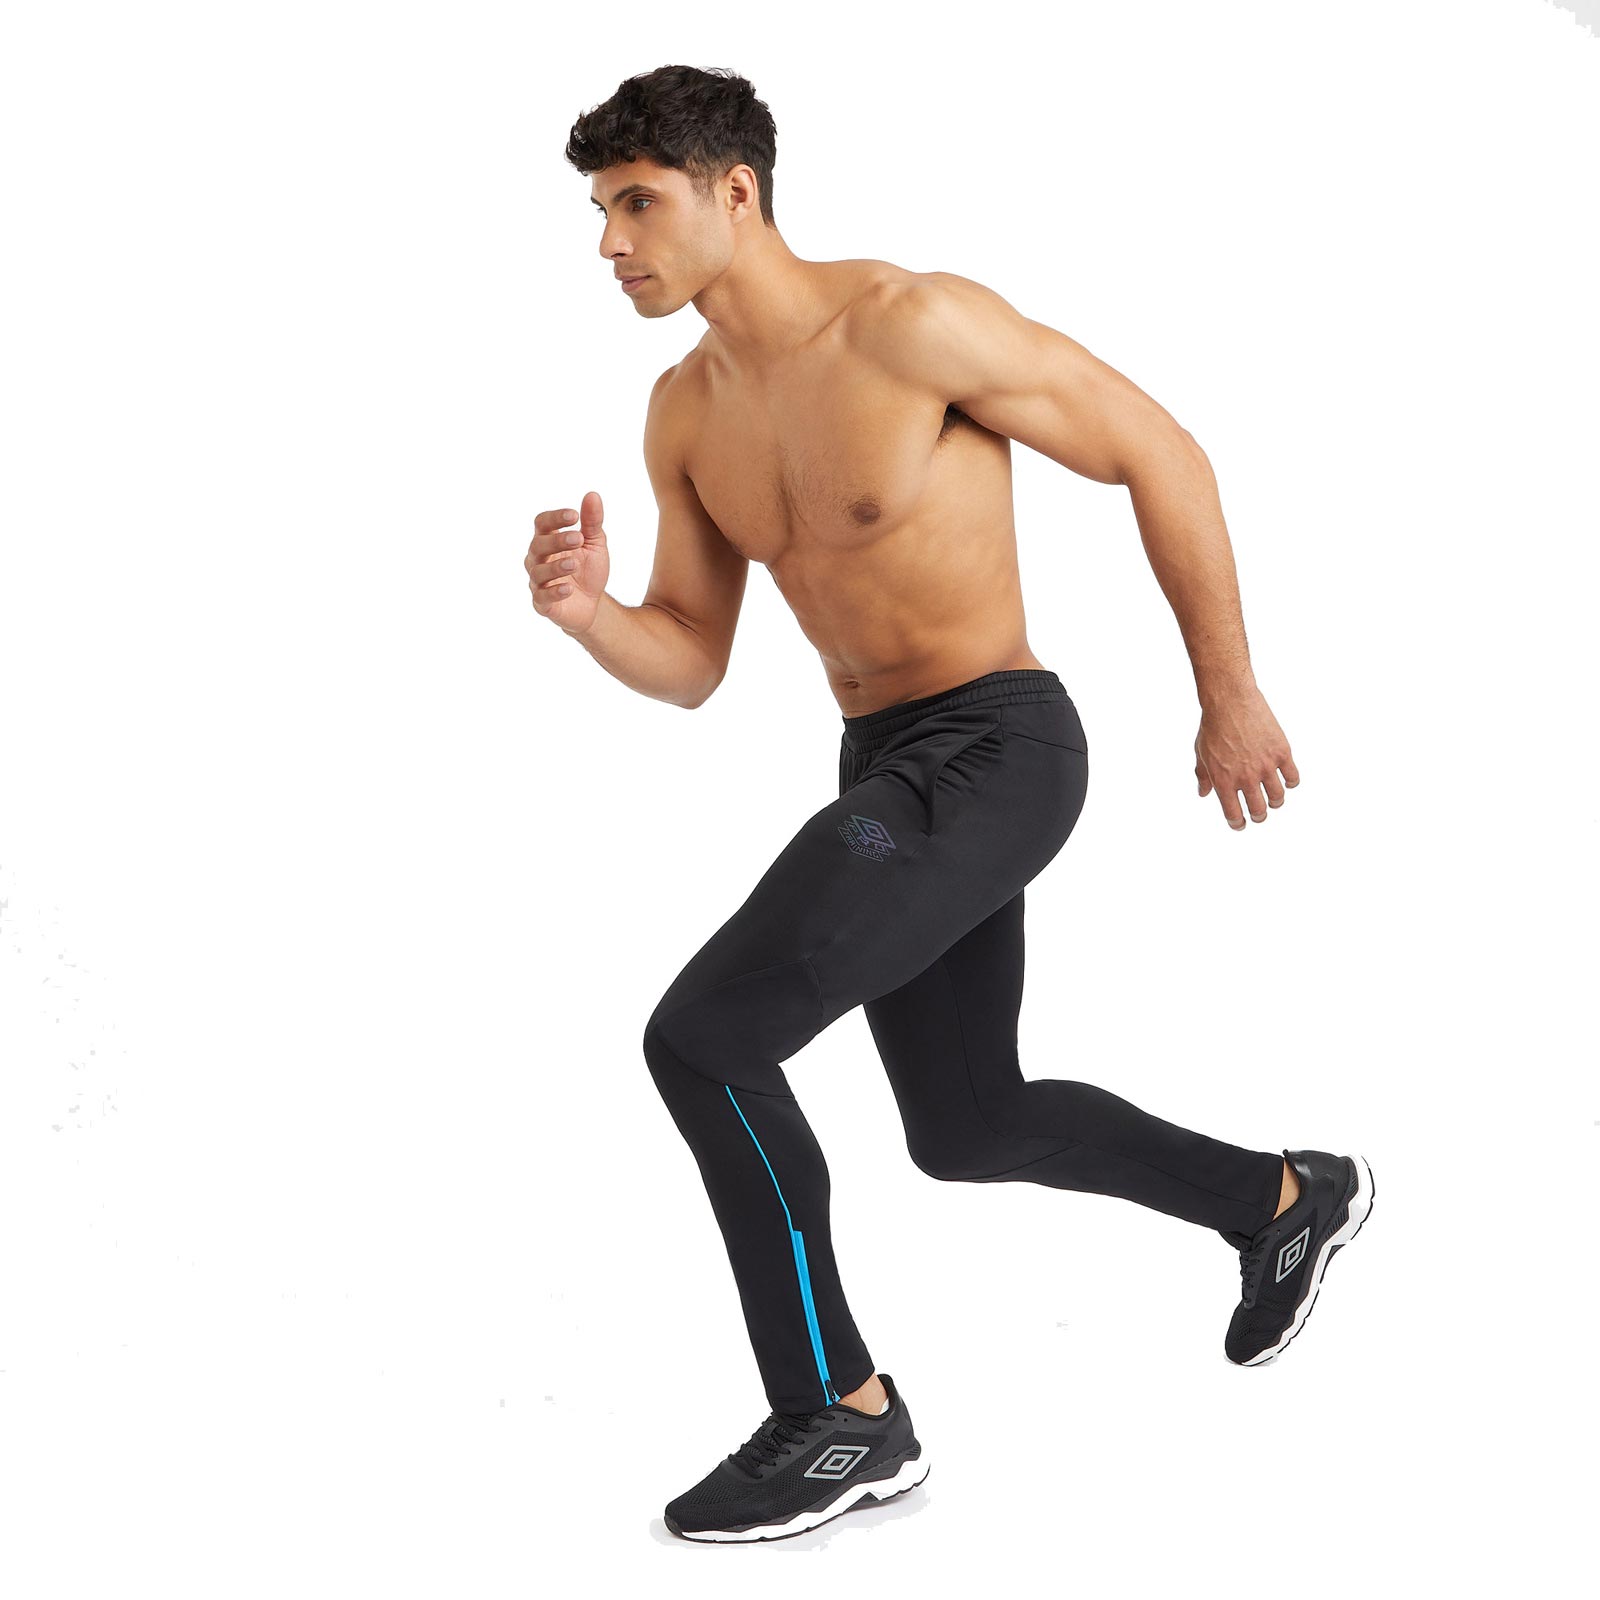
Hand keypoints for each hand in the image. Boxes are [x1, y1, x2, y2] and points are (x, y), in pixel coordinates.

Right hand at [525, 490, 610, 631]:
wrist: (593, 604)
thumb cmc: (588, 570)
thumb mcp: (595, 544)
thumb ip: (592, 522)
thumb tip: (593, 495)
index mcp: (549, 541)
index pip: (542, 523)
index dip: (555, 518)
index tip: (574, 515)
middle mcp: (538, 559)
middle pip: (538, 545)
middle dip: (557, 541)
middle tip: (578, 539)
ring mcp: (538, 582)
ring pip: (538, 571)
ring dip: (556, 566)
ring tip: (574, 563)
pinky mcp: (543, 603)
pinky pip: (542, 597)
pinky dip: (554, 592)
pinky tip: (569, 588)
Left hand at [1194, 687, 1298, 829]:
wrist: (1231, 701)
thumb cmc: (1213, 727)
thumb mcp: (1201, 754)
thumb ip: (1203, 776)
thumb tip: (1203, 793)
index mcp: (1224, 781)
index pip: (1233, 814)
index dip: (1237, 823)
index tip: (1240, 824)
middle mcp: (1246, 777)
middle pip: (1258, 810)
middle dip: (1259, 816)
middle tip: (1259, 814)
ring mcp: (1265, 766)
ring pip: (1278, 797)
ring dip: (1276, 802)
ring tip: (1274, 800)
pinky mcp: (1281, 752)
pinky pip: (1292, 777)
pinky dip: (1291, 783)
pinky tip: (1287, 782)